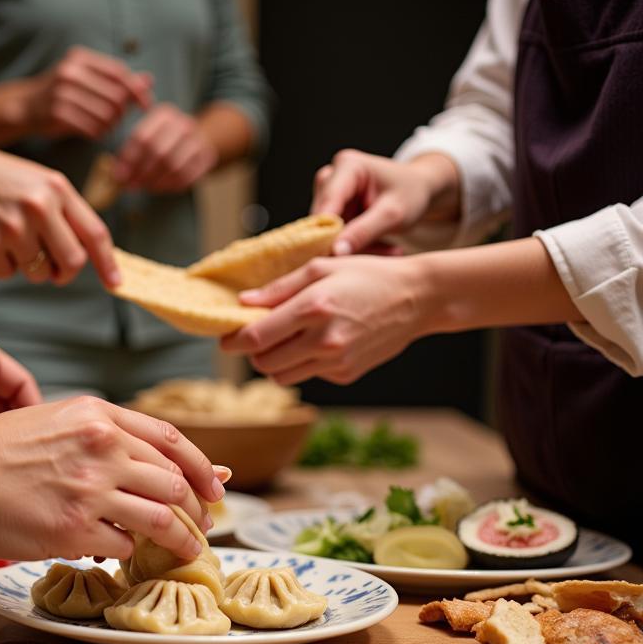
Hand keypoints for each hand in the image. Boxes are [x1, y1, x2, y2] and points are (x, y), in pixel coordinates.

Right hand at [0, 135, 120, 286]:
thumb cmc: (0, 180)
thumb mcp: (40, 182)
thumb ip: (67, 213)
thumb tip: (91, 256)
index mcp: (57, 188)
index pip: (95, 233)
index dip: (108, 263)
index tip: (115, 283)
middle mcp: (38, 207)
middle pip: (72, 262)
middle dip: (65, 272)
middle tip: (54, 267)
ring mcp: (12, 227)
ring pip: (40, 273)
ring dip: (30, 266)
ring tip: (13, 238)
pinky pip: (8, 274)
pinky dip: (2, 265)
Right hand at [0, 396, 224, 560]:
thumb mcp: (57, 421)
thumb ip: (106, 436)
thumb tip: (155, 462)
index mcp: (99, 415)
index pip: (172, 441)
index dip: (202, 468)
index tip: (215, 488)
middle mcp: (102, 447)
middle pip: (175, 483)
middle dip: (199, 509)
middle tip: (203, 525)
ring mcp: (90, 489)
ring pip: (162, 519)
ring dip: (183, 540)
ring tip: (190, 550)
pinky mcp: (74, 528)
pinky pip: (125, 547)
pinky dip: (132, 555)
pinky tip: (130, 558)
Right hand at [25, 46, 151, 140]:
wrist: (25, 105)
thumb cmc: (63, 93)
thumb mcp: (87, 79)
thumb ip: (117, 80)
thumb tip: (149, 80)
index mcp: (81, 58)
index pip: (119, 73)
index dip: (136, 91)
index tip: (146, 105)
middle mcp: (71, 72)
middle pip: (115, 96)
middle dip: (122, 112)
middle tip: (118, 120)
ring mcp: (62, 92)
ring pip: (105, 115)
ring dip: (111, 126)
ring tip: (106, 127)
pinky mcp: (57, 113)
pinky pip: (91, 128)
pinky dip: (98, 134)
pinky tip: (95, 133)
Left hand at [114, 104, 217, 192]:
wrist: (198, 139)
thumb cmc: (164, 139)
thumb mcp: (148, 133)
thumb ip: (131, 151)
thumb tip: (117, 175)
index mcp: (165, 115)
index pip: (142, 137)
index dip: (129, 159)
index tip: (118, 176)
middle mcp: (183, 124)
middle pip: (158, 152)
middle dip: (141, 172)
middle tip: (130, 185)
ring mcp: (197, 141)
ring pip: (173, 166)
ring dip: (154, 181)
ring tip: (143, 187)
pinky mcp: (206, 159)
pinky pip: (186, 177)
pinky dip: (169, 186)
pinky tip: (158, 188)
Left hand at [222, 255, 432, 384]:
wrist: (417, 299)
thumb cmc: (368, 275)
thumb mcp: (322, 267)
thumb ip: (279, 288)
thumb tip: (243, 304)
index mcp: (313, 308)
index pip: (256, 338)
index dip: (234, 341)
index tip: (226, 338)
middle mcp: (323, 340)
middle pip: (264, 363)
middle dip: (254, 352)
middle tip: (258, 336)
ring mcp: (336, 361)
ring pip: (282, 376)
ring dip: (275, 361)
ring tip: (287, 339)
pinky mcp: (346, 374)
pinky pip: (308, 376)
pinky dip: (304, 364)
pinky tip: (319, 343)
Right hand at [313, 149, 459, 254]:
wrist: (420, 189)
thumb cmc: (411, 193)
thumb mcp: (393, 214)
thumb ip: (364, 231)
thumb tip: (335, 252)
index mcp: (347, 166)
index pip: (328, 204)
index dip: (326, 233)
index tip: (335, 258)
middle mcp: (330, 176)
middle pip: (322, 220)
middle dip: (344, 242)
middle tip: (376, 258)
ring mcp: (328, 193)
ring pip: (326, 232)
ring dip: (353, 247)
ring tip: (388, 250)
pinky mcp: (331, 210)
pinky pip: (334, 236)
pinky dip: (356, 246)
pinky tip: (382, 246)